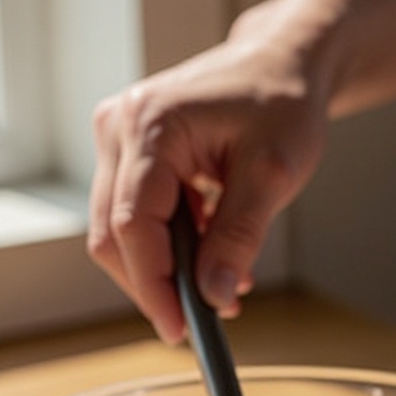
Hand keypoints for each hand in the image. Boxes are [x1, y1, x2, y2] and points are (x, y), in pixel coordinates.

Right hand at [87, 10, 329, 341]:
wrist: (280, 66)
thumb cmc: (281, 102)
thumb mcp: (273, 173)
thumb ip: (239, 237)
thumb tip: (212, 295)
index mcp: (150, 125)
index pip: (132, 224)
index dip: (152, 285)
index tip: (179, 329)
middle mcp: (119, 130)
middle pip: (115, 235)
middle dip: (157, 286)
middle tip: (205, 319)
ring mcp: (118, 143)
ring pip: (121, 233)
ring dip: (167, 271)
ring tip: (222, 288)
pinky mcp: (129, 157)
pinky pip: (136, 219)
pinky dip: (171, 250)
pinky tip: (211, 259)